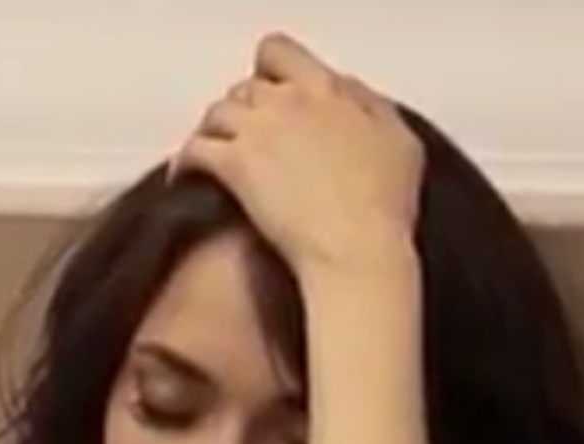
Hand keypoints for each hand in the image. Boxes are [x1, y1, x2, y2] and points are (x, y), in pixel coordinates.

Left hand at [173, 34, 423, 276]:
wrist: (355, 249)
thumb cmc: (384, 206)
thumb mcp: (398, 140)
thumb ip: (368, 106)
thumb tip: (344, 91)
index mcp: (328, 91)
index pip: (280, 55)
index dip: (267, 72)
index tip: (267, 93)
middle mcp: (289, 102)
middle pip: (244, 89)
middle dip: (241, 110)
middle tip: (242, 134)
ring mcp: (258, 132)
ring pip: (215, 114)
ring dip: (211, 132)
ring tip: (213, 154)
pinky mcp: (234, 166)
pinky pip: (194, 150)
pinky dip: (185, 162)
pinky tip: (185, 177)